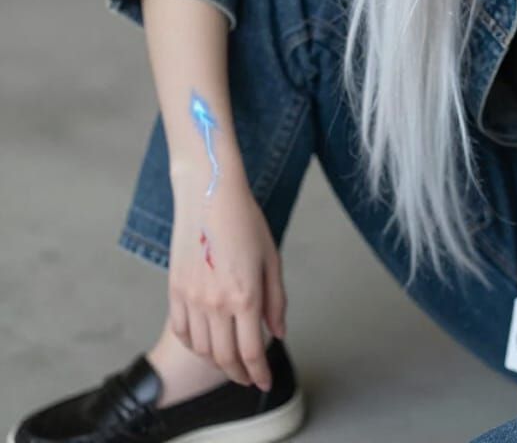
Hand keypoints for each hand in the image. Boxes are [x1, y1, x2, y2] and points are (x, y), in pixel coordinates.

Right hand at [167, 170, 286, 391]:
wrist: (209, 196)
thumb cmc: (246, 222)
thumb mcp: (271, 258)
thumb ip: (276, 300)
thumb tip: (278, 333)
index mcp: (245, 295)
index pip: (251, 351)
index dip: (259, 372)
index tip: (264, 382)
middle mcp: (216, 303)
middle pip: (225, 357)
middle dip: (239, 374)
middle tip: (249, 378)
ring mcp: (192, 298)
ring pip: (202, 349)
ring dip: (218, 362)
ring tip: (231, 361)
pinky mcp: (175, 290)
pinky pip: (182, 331)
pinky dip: (195, 345)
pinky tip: (207, 343)